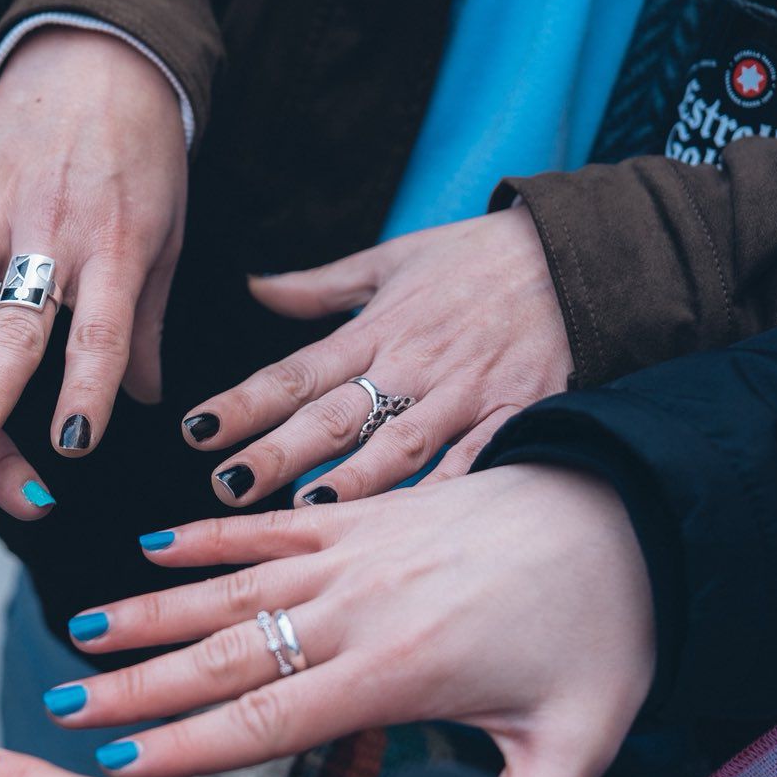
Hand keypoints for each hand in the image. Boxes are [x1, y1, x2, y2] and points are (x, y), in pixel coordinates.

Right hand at [0, 28, 186, 457]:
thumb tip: (146, 398)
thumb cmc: (141, 156)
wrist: (103, 57)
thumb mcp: (164, 236)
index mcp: (114, 253)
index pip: (103, 337)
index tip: (73, 446)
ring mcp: (0, 208)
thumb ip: (147, 319)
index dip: (87, 393)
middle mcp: (54, 235)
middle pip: (20, 323)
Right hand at [58, 465, 653, 776]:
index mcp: (398, 672)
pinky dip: (207, 538)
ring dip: (150, 612)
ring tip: (81, 633)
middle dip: (135, 687)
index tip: (115, 763)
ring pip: (229, 590)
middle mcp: (357, 611)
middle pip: (224, 656)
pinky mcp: (361, 518)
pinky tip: (152, 550)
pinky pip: (267, 528)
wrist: (628, 507)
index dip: (185, 744)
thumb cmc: (607, 627)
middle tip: (62, 708)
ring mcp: (351, 556)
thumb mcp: (581, 734)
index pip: (268, 718)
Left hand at [184, 207, 568, 505]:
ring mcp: (465, 392)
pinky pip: (479, 458)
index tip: (195, 432)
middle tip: (228, 485)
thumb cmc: (479, 257)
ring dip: (352, 479)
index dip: (242, 402)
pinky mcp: (519, 411)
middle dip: (279, 451)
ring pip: (400, 443)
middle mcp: (413, 364)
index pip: (295, 372)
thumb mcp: (394, 258)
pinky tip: (416, 525)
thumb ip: (321, 286)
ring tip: (307, 510)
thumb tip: (256, 286)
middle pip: (334, 414)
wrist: (581, 251)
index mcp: (377, 330)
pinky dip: (447, 490)